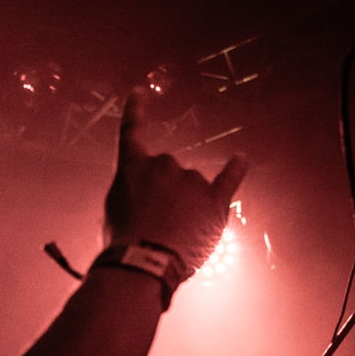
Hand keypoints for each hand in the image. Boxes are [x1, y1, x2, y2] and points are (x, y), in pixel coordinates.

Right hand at [104, 91, 246, 272]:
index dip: (136, 112)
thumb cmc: (123, 243)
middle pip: (168, 171)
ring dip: (186, 206)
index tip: (139, 92)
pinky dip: (236, 169)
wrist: (143, 263)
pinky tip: (241, 159)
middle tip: (152, 226)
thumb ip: (129, 193)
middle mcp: (164, 165)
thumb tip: (143, 196)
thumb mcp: (112, 212)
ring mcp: (191, 181)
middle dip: (163, 193)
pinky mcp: (214, 201)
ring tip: (173, 237)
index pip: (132, 133)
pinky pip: (229, 178)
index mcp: (133, 168)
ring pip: (192, 187)